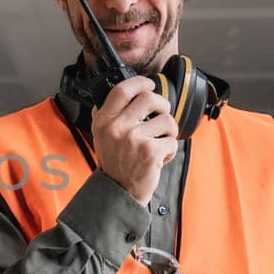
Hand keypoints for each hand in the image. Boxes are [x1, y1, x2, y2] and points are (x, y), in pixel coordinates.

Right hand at [90, 75, 177, 206]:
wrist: (119, 191)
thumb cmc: (115, 163)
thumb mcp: (101, 136)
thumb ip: (108, 114)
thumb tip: (123, 93)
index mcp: (104, 121)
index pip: (122, 90)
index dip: (140, 82)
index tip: (148, 83)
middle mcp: (117, 127)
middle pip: (149, 98)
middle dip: (162, 105)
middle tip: (161, 115)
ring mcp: (134, 139)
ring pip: (166, 120)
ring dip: (169, 131)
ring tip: (159, 142)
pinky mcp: (150, 151)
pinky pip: (172, 140)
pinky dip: (170, 150)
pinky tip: (159, 157)